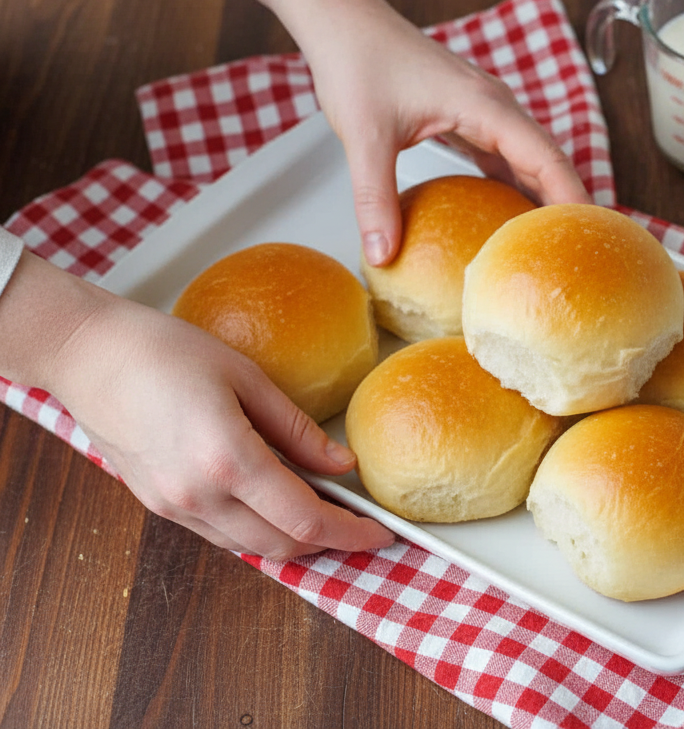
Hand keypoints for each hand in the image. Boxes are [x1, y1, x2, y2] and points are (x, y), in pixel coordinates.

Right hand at [15, 262, 394, 558]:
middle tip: (361, 524)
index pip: (306, 520)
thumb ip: (298, 430)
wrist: (86, 354)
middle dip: (329, 544)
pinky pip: (221, 535)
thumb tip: (343, 466)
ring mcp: (174, 507)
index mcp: (228, 461)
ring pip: (251, 548)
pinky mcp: (158, 505)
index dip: (351, 533)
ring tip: (326, 513)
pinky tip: (277, 505)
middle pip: (282, 545)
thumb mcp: (247, 378)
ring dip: (293, 540)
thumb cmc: (165, 351)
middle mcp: (198, 496)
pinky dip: (258, 530)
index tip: (382, 532)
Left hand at [304, 2, 591, 265]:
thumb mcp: (364, 139)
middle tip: (579, 256)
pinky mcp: (471, 118)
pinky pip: (507, 159)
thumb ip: (375, 200)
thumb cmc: (357, 63)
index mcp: (486, 106)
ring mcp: (486, 111)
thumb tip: (381, 256)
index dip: (573, 199)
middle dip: (569, 206)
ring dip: (546, 198)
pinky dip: (518, 187)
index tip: (591, 237)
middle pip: (549, 162)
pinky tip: (514, 219)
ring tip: (555, 247)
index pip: (547, 159)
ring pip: (531, 161)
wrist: (345, 23)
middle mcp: (496, 107)